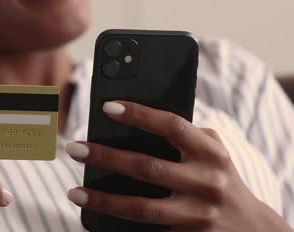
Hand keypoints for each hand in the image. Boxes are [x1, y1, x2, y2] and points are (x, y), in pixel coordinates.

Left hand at [66, 101, 291, 231]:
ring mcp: (197, 214)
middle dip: (107, 157)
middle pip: (148, 167)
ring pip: (142, 207)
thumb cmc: (220, 178)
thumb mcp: (212, 152)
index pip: (172, 126)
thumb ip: (185, 136)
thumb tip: (134, 122)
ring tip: (75, 192)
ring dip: (103, 200)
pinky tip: (95, 215)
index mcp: (211, 152)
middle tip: (74, 148)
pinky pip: (146, 229)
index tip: (108, 107)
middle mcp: (206, 182)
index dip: (140, 114)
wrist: (251, 229)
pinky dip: (117, 222)